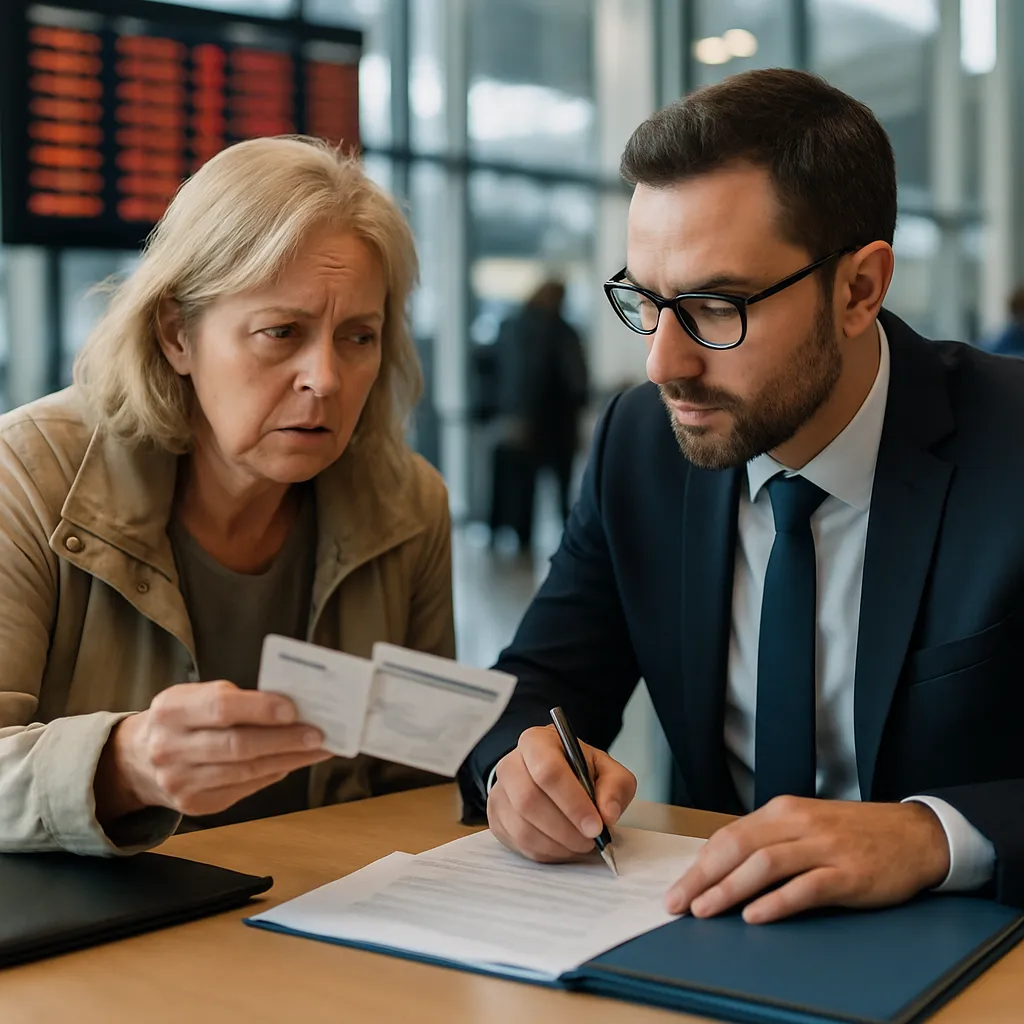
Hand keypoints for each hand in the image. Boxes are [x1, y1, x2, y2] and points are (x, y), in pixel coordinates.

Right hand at [94, 680, 331, 821]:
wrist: (137, 760)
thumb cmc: (180, 719)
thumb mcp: (193, 697)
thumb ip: (234, 700)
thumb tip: (291, 708)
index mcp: (172, 710)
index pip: (221, 708)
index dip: (260, 709)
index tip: (294, 709)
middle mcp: (171, 748)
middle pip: (238, 746)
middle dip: (285, 739)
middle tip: (319, 733)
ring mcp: (181, 781)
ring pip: (246, 772)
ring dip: (290, 759)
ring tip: (318, 748)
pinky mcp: (195, 804)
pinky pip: (244, 788)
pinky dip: (273, 773)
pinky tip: (293, 762)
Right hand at [487, 724, 636, 862]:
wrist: (556, 777)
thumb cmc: (580, 772)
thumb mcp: (607, 771)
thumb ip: (615, 787)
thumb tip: (607, 814)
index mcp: (537, 742)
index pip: (547, 770)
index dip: (572, 802)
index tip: (596, 826)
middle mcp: (511, 763)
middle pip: (529, 800)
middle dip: (565, 829)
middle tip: (591, 840)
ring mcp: (499, 792)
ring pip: (522, 827)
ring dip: (557, 844)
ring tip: (580, 844)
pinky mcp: (496, 818)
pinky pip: (518, 843)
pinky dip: (546, 852)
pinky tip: (564, 846)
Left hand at [665, 797, 949, 923]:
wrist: (914, 834)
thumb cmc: (852, 834)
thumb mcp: (805, 826)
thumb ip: (768, 841)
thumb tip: (722, 869)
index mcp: (781, 811)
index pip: (728, 837)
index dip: (699, 865)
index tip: (678, 890)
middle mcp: (798, 824)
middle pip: (739, 848)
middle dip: (704, 878)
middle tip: (679, 904)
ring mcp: (823, 847)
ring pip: (765, 865)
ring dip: (731, 889)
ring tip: (707, 911)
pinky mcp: (848, 873)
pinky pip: (806, 887)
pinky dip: (778, 902)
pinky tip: (756, 916)